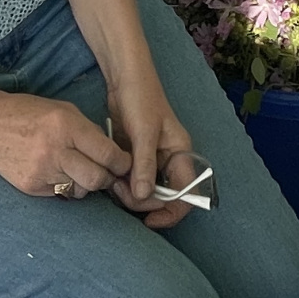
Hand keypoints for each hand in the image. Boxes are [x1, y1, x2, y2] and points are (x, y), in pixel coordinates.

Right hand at [0, 91, 130, 198]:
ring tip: (77, 170)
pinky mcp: (31, 187)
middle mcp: (56, 150)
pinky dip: (65, 186)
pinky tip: (57, 172)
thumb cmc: (28, 113)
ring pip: (80, 190)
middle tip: (106, 172)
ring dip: (85, 184)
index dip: (121, 162)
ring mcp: (42, 172)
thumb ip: (88, 131)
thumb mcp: (63, 110)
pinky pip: (60, 194)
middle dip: (107, 178)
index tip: (124, 163)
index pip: (107, 154)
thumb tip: (111, 153)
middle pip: (97, 178)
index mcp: (67, 126)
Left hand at [106, 69, 194, 229]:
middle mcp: (170, 159)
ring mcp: (153, 159)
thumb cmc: (140, 98)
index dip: (171, 211)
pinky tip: (111, 178)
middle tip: (119, 191)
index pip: (187, 194)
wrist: (124, 77)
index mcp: (181, 153)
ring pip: (147, 190)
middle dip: (143, 201)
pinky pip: (134, 180)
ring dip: (131, 194)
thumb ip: (144, 165)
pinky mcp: (137, 156)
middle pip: (164, 197)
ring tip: (113, 183)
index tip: (149, 220)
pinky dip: (124, 184)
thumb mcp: (143, 131)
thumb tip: (144, 196)